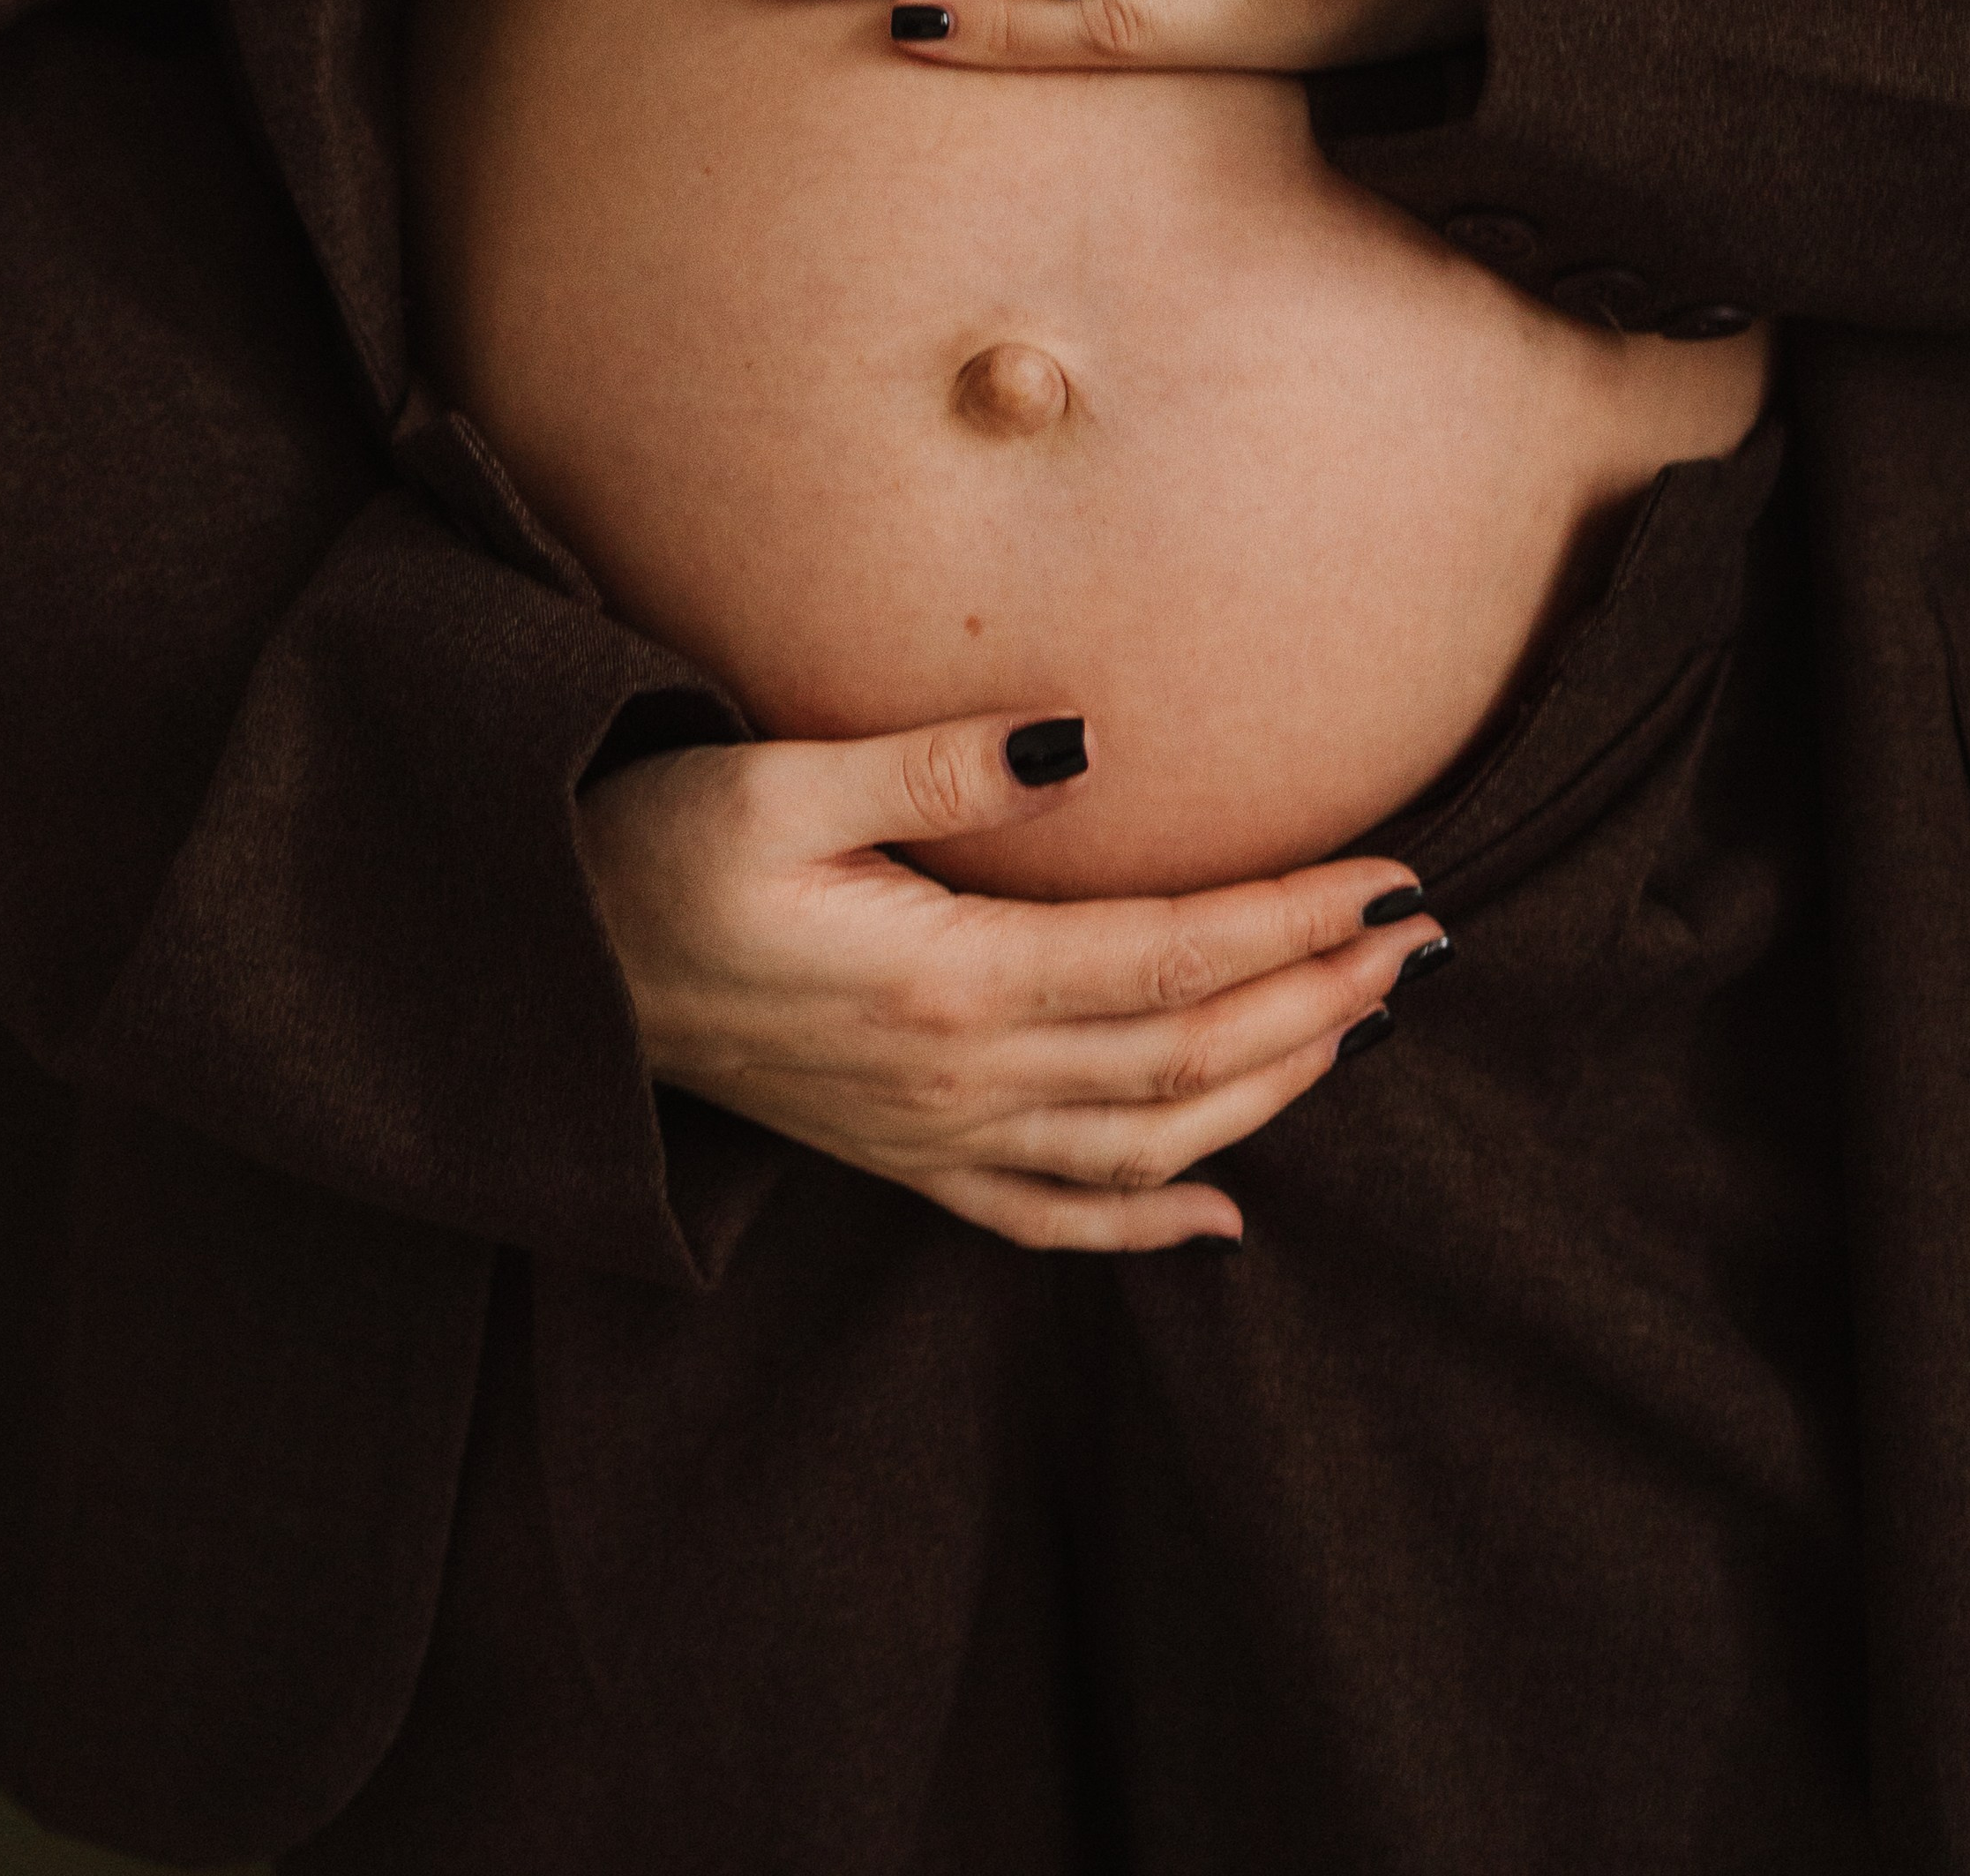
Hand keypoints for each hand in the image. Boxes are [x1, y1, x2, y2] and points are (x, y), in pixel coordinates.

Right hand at [574, 708, 1442, 1252]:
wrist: (547, 971)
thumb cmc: (652, 854)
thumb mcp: (778, 782)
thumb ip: (937, 767)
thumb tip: (1081, 742)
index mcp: (945, 981)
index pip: (1172, 954)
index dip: (1296, 920)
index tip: (1395, 876)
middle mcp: (958, 1080)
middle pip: (1188, 1056)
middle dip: (1320, 1000)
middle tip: (1422, 940)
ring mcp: (932, 1135)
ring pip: (1147, 1142)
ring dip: (1270, 1089)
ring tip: (1363, 1024)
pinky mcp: (901, 1158)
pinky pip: (1047, 1218)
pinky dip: (1146, 1226)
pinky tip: (1223, 1217)